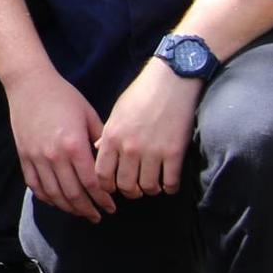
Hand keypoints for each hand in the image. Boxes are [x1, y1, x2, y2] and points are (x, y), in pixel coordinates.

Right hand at [5, 68, 114, 221]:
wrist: (29, 84)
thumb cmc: (63, 96)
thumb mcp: (89, 114)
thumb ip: (100, 140)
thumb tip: (110, 161)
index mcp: (74, 146)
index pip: (91, 183)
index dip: (102, 199)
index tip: (111, 206)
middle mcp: (55, 156)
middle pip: (73, 194)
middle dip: (88, 209)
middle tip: (98, 216)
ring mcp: (37, 158)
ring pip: (53, 194)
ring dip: (68, 208)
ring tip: (80, 212)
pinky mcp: (24, 156)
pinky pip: (35, 185)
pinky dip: (46, 197)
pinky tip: (56, 201)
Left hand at [94, 61, 202, 200]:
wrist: (171, 81)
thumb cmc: (141, 94)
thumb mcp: (117, 112)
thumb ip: (107, 134)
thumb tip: (98, 151)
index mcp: (112, 136)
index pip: (101, 174)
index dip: (106, 186)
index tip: (113, 186)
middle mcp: (129, 147)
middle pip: (125, 186)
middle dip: (129, 192)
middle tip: (134, 189)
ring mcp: (153, 151)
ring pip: (148, 188)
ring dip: (150, 190)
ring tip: (152, 186)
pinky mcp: (174, 153)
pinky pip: (170, 183)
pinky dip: (169, 188)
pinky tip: (168, 183)